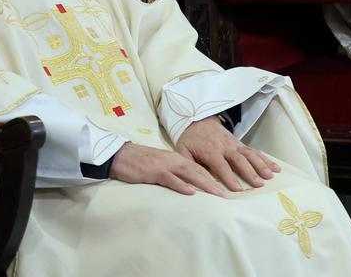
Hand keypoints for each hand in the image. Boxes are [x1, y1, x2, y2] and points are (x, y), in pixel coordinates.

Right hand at [109, 141, 232, 197]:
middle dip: (215, 183)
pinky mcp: (154, 172)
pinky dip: (182, 186)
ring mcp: (166, 166)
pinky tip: (191, 193)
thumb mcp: (162, 166)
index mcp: (179, 159)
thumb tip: (189, 186)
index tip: (226, 187)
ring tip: (217, 193)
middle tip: (228, 194)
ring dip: (204, 184)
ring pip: (190, 175)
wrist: (123, 155)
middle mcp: (176, 161)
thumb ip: (176, 173)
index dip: (214, 178)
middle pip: (199, 172)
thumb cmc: (142, 162)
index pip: (200, 169)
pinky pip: (171, 180)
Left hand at [173, 117, 279, 190]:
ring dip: (261, 165)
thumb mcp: (182, 151)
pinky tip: (275, 167)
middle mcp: (226, 147)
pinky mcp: (241, 144)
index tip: (237, 189)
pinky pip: (255, 151)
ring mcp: (235, 144)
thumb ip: (187, 165)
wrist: (199, 120)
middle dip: (250, 172)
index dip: (229, 177)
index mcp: (210, 151)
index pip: (221, 166)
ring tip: (270, 176)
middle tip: (259, 184)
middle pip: (240, 160)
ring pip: (250, 155)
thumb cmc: (190, 140)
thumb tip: (190, 182)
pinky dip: (266, 159)